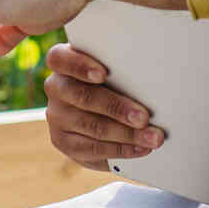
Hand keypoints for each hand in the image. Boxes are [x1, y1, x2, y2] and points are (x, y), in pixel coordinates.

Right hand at [43, 43, 163, 171]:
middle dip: (117, 108)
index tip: (103, 74)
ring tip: (152, 137)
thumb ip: (120, 69)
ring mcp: (57, 116)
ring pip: (92, 126)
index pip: (60, 58)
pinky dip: (121, 149)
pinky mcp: (63, 142)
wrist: (101, 114)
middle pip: (83, 97)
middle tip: (144, 117)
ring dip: (127, 134)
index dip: (80, 66)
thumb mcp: (113, 69)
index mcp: (63, 61)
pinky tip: (140, 149)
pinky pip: (93, 148)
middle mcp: (56, 87)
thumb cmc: (113, 81)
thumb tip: (151, 79)